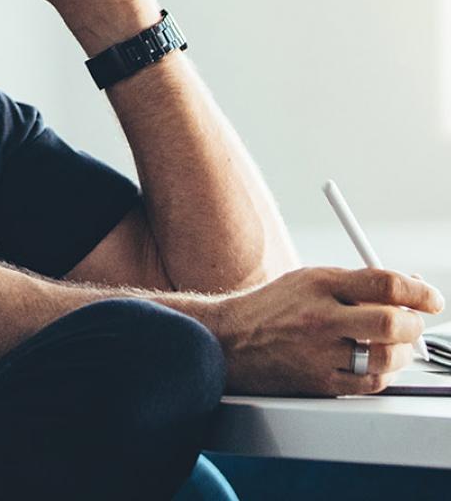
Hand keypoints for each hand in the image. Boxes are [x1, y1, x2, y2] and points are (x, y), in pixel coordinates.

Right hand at [212, 266, 443, 395]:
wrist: (231, 340)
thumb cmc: (272, 308)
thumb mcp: (309, 280)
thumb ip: (355, 283)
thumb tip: (406, 289)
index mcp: (319, 284)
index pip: (384, 283)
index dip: (419, 291)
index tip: (430, 298)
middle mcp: (320, 317)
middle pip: (390, 322)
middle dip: (412, 324)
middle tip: (412, 323)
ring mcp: (320, 352)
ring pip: (386, 357)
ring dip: (401, 352)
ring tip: (393, 344)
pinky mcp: (321, 382)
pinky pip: (371, 382)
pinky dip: (383, 372)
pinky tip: (375, 362)